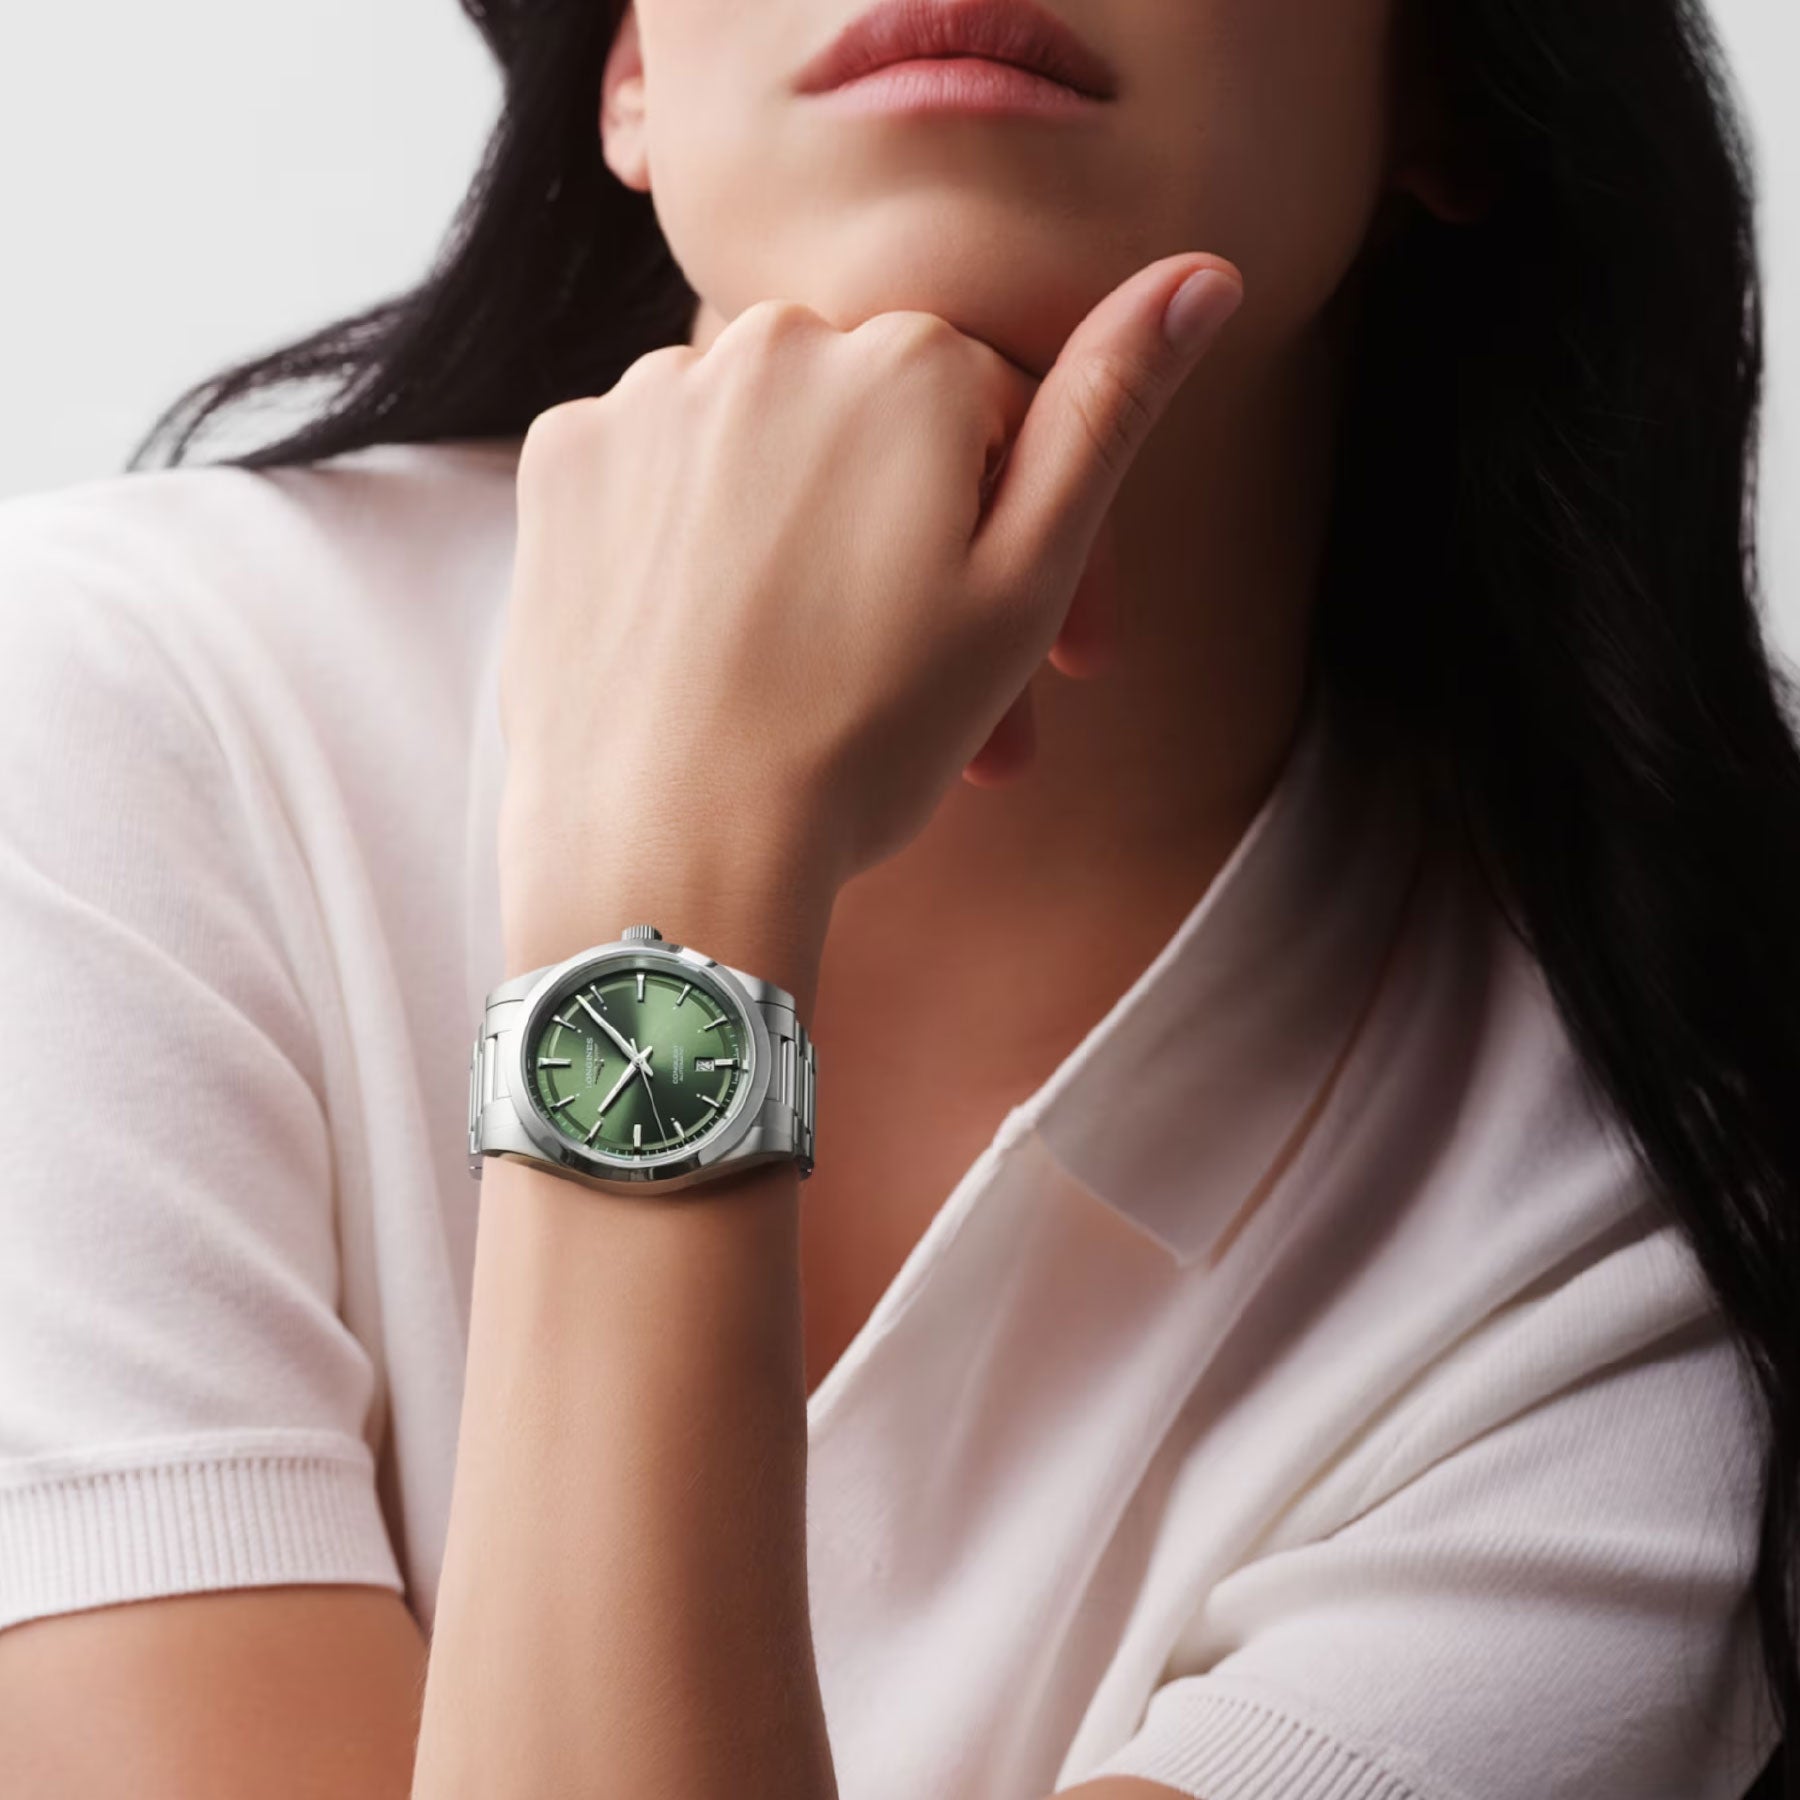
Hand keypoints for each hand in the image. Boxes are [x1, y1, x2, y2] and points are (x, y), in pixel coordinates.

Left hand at [496, 254, 1243, 965]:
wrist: (672, 853)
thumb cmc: (869, 737)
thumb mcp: (1027, 582)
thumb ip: (1107, 413)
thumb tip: (1203, 274)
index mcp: (908, 360)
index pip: (991, 413)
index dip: (1025, 538)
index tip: (1052, 657)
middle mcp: (768, 340)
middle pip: (872, 429)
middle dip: (916, 549)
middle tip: (938, 696)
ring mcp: (650, 395)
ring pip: (764, 449)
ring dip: (806, 544)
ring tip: (824, 684)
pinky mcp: (561, 459)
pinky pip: (659, 469)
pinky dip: (697, 540)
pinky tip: (715, 641)